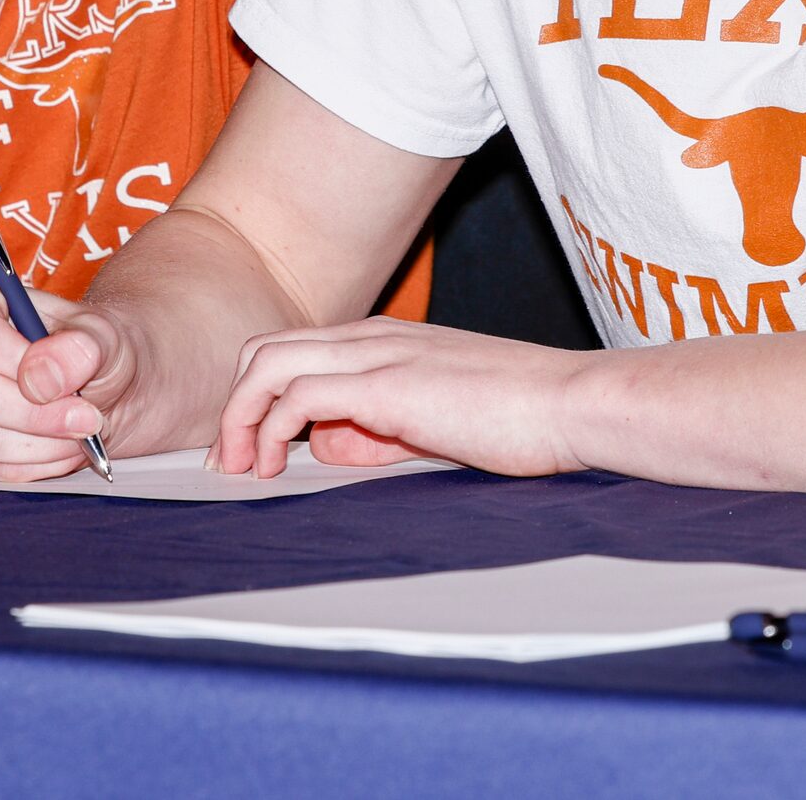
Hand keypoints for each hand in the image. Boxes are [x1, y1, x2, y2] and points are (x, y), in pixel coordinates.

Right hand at [0, 273, 128, 479]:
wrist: (91, 382)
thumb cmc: (87, 347)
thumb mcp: (101, 335)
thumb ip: (81, 347)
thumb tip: (41, 378)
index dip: (22, 365)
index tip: (72, 385)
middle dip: (35, 414)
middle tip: (87, 419)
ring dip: (36, 445)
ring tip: (78, 434)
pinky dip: (24, 466)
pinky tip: (57, 450)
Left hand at [212, 319, 596, 478]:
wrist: (571, 403)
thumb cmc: (519, 416)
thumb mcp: (434, 420)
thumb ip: (379, 429)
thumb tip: (330, 445)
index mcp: (385, 340)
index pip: (293, 352)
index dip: (259, 400)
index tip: (253, 453)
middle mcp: (372, 337)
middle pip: (264, 348)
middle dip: (235, 405)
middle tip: (234, 462)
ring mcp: (377, 355)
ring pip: (268, 363)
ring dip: (240, 417)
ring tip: (243, 467)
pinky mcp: (386, 385)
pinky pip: (297, 393)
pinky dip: (270, 427)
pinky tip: (277, 465)